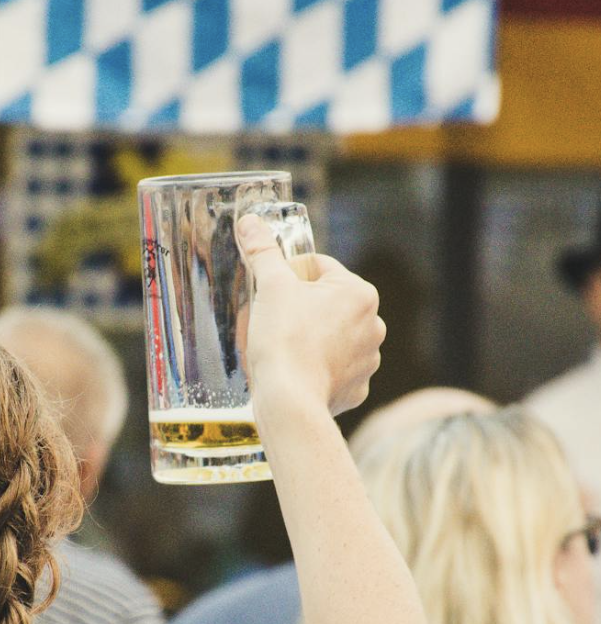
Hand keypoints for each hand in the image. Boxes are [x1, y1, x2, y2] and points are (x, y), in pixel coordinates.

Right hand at [236, 213, 384, 417]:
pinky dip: (317, 369)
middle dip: (300, 308)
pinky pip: (335, 369)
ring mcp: (368, 359)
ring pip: (332, 337)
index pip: (319, 267)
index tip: (270, 290)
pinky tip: (296, 372)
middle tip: (272, 321)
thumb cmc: (283, 340)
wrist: (290, 400)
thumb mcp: (270, 287)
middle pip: (326, 303)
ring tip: (283, 349)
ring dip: (310, 338)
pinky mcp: (356, 388)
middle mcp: (373, 324)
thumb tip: (250, 222)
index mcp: (358, 292)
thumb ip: (263, 252)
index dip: (288, 274)